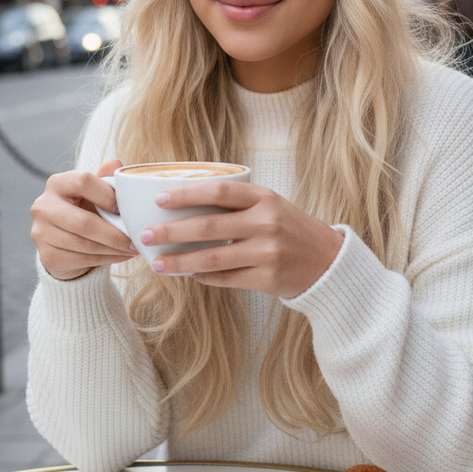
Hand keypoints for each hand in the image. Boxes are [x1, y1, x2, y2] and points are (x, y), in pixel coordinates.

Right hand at [31, 159, 138, 280]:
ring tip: (133, 248)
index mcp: (57, 183)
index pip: (82, 182)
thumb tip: (116, 164)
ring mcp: (41, 233)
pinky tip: (121, 256)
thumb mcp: (96, 193)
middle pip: (83, 222)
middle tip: (136, 239)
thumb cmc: (86, 210)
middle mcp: (43, 206)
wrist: (66, 243)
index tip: (123, 208)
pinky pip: (82, 259)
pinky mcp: (47, 256)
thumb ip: (106, 180)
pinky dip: (106, 259)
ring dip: (114, 249)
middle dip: (115, 234)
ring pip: (84, 244)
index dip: (107, 195)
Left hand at [141, 181, 343, 297]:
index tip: (159, 198)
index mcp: (265, 198)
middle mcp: (266, 222)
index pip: (219, 192)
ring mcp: (268, 252)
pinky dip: (204, 277)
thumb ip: (236, 204)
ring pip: (212, 258)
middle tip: (145, 235)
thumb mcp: (270, 205)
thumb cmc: (290, 228)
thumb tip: (185, 205)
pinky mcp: (268, 279)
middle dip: (171, 232)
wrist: (327, 261)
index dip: (187, 194)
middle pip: (208, 227)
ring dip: (180, 262)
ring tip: (157, 263)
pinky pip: (226, 279)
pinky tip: (188, 275)